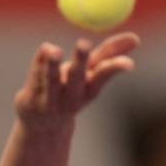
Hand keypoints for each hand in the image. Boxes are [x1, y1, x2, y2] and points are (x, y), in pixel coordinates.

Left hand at [14, 33, 139, 136]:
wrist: (43, 127)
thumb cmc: (71, 93)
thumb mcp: (91, 75)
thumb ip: (110, 54)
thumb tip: (136, 39)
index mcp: (89, 89)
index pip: (103, 75)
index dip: (115, 67)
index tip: (129, 64)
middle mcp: (71, 97)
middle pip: (76, 77)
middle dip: (80, 61)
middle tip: (84, 43)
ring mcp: (49, 100)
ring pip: (51, 78)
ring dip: (53, 65)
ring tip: (54, 51)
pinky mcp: (29, 100)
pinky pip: (34, 73)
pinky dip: (40, 59)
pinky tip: (46, 51)